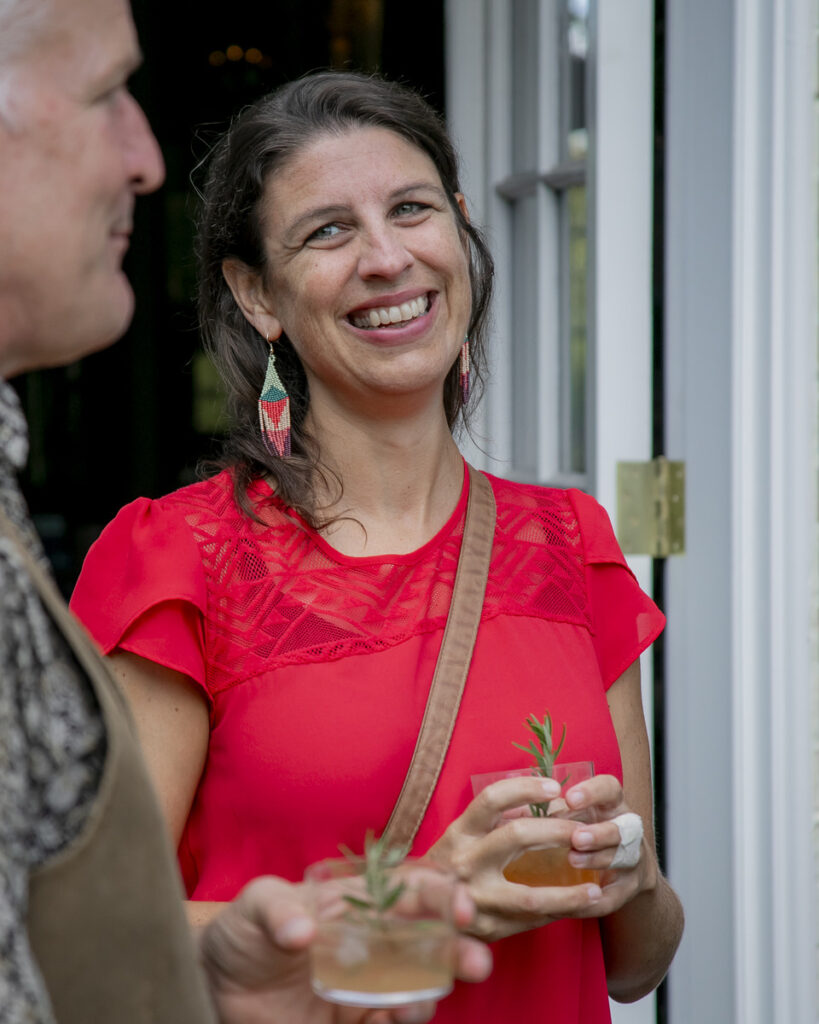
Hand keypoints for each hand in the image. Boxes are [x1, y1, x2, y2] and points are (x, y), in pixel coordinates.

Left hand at [199, 875, 491, 1023]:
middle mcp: (374, 942)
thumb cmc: (243, 931)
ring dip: (430, 996)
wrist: (217, 988)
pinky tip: (391, 1022)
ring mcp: (368, 986)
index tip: (461, 909)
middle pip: (431, 942)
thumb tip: (302, 931)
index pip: (414, 891)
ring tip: (414, 1008)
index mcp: (361, 902)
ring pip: (419, 988)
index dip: (444, 895)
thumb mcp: (254, 905)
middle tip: (476, 963)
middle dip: (460, 949)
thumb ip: (276, 909)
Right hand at [426, 776, 604, 941]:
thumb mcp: (463, 835)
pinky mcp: (486, 928)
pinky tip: (576, 910)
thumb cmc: (449, 865)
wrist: (414, 912)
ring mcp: (474, 898)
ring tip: (594, 889)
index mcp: (460, 832)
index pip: (492, 799)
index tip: (555, 787)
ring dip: (568, 893)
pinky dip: (556, 914)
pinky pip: (529, 921)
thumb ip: (497, 820)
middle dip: (557, 831)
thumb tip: (544, 799)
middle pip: (516, 836)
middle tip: (585, 831)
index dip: (525, 788)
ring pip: (530, 895)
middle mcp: (464, 861)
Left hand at [562, 773, 658, 917]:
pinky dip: (595, 900)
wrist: (619, 869)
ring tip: (573, 860)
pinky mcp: (628, 889)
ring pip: (621, 858)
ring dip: (597, 859)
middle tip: (576, 837)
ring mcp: (631, 859)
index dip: (593, 792)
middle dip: (599, 833)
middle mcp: (626, 829)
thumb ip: (551, 810)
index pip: (609, 789)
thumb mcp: (573, 814)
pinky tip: (576, 902)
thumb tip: (512, 808)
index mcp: (610, 804)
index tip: (569, 798)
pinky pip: (613, 897)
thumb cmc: (584, 830)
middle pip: (620, 827)